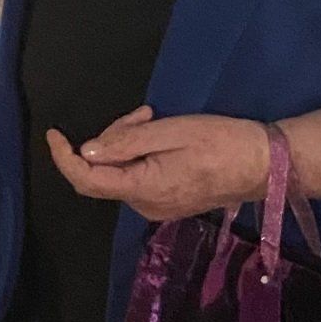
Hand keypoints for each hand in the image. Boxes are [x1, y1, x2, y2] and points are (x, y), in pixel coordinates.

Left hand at [47, 107, 272, 223]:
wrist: (267, 165)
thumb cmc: (222, 142)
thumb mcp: (172, 132)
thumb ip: (127, 143)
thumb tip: (87, 152)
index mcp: (143, 188)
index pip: (87, 180)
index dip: (64, 158)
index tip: (54, 134)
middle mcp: (145, 206)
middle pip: (105, 172)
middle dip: (111, 139)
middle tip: (142, 113)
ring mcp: (158, 208)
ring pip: (121, 173)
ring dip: (128, 143)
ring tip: (155, 117)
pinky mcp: (169, 203)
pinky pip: (139, 178)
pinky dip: (141, 155)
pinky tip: (160, 134)